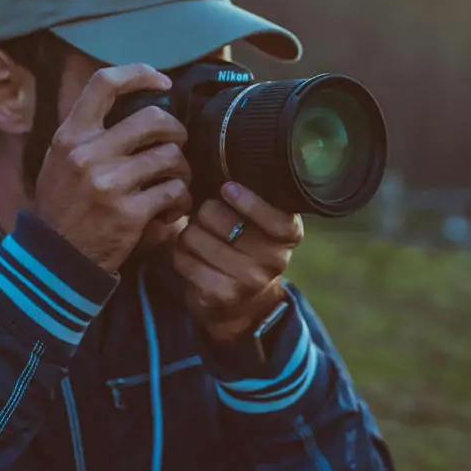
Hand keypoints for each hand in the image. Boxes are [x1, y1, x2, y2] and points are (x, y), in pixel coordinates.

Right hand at [34, 64, 191, 273]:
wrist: (55, 262)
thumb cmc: (64, 207)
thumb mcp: (60, 161)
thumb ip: (90, 134)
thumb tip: (134, 104)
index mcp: (70, 136)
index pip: (104, 84)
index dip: (139, 74)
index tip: (163, 82)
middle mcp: (87, 154)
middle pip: (154, 119)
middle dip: (176, 131)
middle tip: (177, 145)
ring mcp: (109, 183)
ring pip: (171, 157)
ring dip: (182, 170)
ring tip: (175, 182)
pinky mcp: (129, 213)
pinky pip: (175, 192)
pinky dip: (181, 200)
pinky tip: (172, 209)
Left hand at [173, 182, 303, 341]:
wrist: (244, 304)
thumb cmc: (247, 246)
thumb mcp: (262, 223)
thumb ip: (252, 197)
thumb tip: (221, 166)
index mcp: (289, 235)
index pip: (275, 219)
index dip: (248, 201)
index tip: (228, 188)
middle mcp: (275, 260)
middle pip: (217, 217)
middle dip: (205, 212)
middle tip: (209, 218)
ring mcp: (248, 280)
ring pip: (194, 236)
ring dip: (189, 233)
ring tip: (200, 238)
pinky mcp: (221, 295)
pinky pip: (183, 258)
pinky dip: (180, 253)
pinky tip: (191, 256)